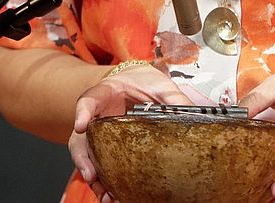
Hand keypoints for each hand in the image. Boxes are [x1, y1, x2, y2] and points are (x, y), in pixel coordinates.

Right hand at [69, 62, 187, 201]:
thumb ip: (173, 99)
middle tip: (91, 174)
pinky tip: (111, 195)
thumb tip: (194, 114)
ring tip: (105, 195)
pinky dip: (102, 181)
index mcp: (106, 93)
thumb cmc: (144, 82)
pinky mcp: (104, 148)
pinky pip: (98, 165)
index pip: (89, 100)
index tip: (81, 125)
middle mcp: (96, 116)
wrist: (135, 82)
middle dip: (83, 158)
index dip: (83, 112)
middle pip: (80, 138)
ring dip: (93, 176)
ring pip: (85, 156)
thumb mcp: (159, 85)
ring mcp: (97, 134)